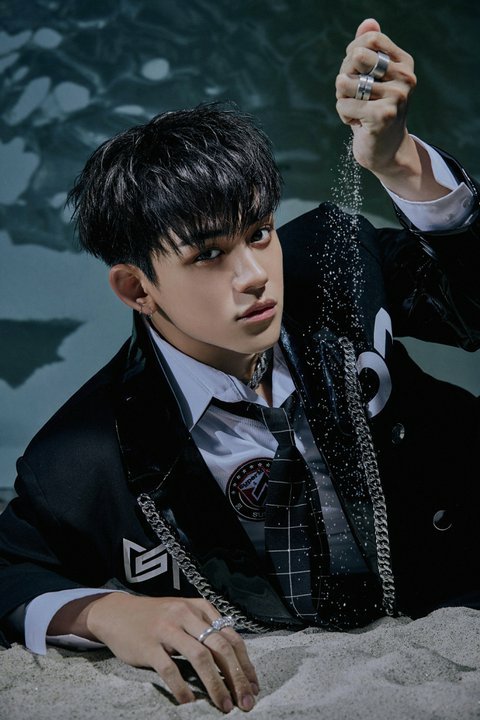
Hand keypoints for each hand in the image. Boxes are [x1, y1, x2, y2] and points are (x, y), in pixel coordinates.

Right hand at [50, 593, 258, 712]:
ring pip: (200, 658)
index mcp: (200, 608)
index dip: (245, 664)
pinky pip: (170, 669)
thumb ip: (207, 628)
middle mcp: (187, 615)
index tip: (253, 687)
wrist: (117, 612)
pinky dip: (182, 688)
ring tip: (225, 706)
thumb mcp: (185, 614)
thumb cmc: (157, 617)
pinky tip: (189, 703)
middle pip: (220, 648)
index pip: (231, 637)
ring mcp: (167, 629)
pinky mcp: (149, 645)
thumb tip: (235, 660)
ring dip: (216, 685)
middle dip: (237, 677)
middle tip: (246, 703)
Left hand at [336, 18, 415, 175]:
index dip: (351, 56)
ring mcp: (396, 96)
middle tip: (354, 95)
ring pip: (344, 83)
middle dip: (344, 77)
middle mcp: (405, 77)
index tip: (357, 74)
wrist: (386, 150)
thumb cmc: (375, 110)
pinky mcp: (382, 116)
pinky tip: (357, 123)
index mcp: (404, 62)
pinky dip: (343, 115)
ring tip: (356, 109)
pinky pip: (343, 105)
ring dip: (341, 99)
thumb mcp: (373, 78)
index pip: (367, 41)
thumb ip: (370, 49)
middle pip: (354, 58)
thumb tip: (369, 23)